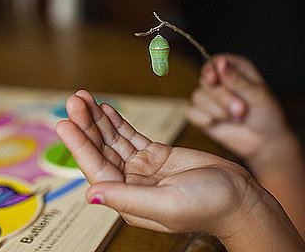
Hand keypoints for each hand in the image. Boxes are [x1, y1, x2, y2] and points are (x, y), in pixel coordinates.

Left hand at [55, 90, 259, 235]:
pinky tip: (105, 109)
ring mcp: (143, 168)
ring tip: (83, 98)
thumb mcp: (166, 204)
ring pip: (114, 140)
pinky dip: (117, 122)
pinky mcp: (157, 155)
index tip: (65, 124)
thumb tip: (91, 195)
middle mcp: (131, 184)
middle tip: (73, 100)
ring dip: (98, 119)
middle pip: (101, 150)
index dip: (79, 145)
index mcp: (129, 200)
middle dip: (86, 125)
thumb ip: (128, 198)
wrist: (239, 197)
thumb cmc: (209, 207)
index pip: (96, 169)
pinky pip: (131, 135)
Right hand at [186, 54, 293, 163]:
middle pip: (205, 81)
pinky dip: (204, 119)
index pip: (215, 61)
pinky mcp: (202, 114)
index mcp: (235, 69)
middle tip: (240, 109)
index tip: (213, 79)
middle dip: (221, 98)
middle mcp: (220, 80)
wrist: (264, 141)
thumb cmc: (266, 114)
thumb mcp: (257, 95)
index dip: (211, 70)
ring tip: (235, 119)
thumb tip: (221, 63)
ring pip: (198, 97)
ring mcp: (210, 98)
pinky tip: (217, 123)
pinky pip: (192, 112)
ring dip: (217, 110)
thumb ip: (237, 80)